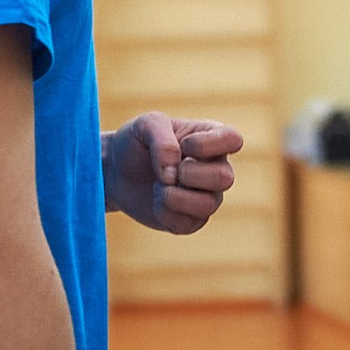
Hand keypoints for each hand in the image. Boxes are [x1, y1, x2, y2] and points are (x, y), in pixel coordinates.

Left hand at [104, 114, 242, 232]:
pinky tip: (156, 202)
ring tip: (158, 188)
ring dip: (175, 197)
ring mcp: (206, 196)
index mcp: (211, 138)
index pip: (233, 139)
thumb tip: (174, 170)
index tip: (183, 145)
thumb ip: (161, 138)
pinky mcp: (192, 220)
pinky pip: (190, 224)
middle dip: (190, 175)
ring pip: (209, 204)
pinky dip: (166, 214)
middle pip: (225, 178)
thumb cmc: (136, 143)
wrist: (116, 173)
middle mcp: (215, 167)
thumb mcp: (144, 125)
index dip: (208, 145)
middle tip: (167, 172)